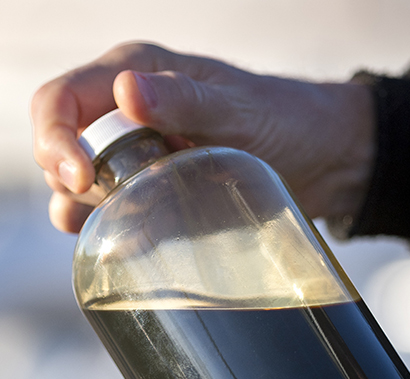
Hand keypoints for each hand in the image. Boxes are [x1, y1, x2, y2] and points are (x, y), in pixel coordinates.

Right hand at [30, 41, 373, 231]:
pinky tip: (133, 239)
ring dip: (87, 210)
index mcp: (136, 74)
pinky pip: (113, 213)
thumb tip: (127, 93)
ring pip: (79, 187)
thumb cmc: (283, 118)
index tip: (81, 180)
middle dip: (69, 179)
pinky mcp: (153, 191)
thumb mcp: (237, 108)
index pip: (60, 102)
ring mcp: (137, 156)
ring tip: (128, 220)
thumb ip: (185, 100)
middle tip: (110, 202)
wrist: (320, 159)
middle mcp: (126, 115)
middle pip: (60, 148)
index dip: (55, 140)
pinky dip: (112, 230)